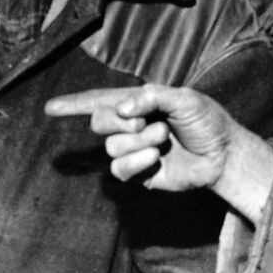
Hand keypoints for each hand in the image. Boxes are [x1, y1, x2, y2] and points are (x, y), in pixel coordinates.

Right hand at [44, 84, 234, 191]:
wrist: (223, 154)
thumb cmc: (206, 121)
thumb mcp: (184, 99)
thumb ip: (151, 97)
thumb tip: (121, 109)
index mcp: (136, 103)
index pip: (97, 101)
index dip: (73, 104)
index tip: (49, 108)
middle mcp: (129, 126)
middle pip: (98, 122)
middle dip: (121, 122)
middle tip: (147, 122)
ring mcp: (132, 151)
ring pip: (111, 147)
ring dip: (138, 141)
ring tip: (163, 139)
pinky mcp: (139, 174)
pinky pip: (119, 169)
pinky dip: (137, 161)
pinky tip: (155, 158)